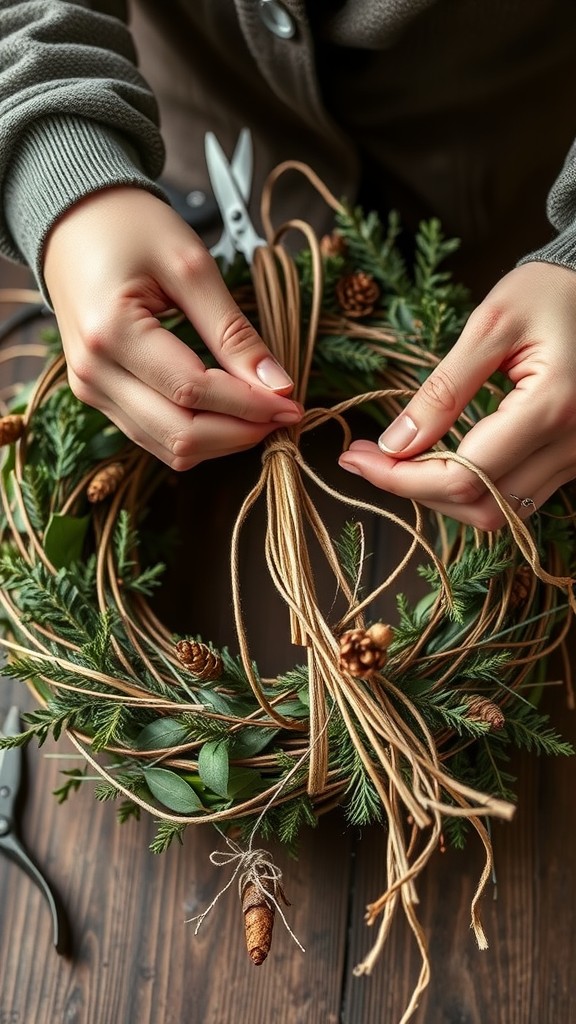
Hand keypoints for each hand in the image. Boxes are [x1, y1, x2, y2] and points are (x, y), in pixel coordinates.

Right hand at [43, 187, 301, 469]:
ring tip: (261, 414)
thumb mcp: (191, 266)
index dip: (250, 404)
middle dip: (240, 432)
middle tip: (283, 413)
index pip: (193, 392)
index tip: (292, 400)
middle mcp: (93, 372)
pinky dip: (197, 434)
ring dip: (222, 440)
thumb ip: (233, 331)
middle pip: (181, 435)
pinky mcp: (98, 396)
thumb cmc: (128, 227)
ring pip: (169, 448)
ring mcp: (91, 390)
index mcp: (111, 333)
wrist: (73, 221)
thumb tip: (277, 385)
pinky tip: (228, 413)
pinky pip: (155, 436)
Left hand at [338, 261, 575, 528]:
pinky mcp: (572, 462)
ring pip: (498, 513)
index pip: (465, 476)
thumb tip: (394, 445)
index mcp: (552, 407)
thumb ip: (443, 390)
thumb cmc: (547, 294)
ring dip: (441, 496)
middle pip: (480, 505)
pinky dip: (470, 489)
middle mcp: (572, 445)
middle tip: (368, 457)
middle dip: (414, 489)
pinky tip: (437, 461)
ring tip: (398, 461)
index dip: (402, 477)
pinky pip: (515, 499)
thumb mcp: (489, 326)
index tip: (357, 456)